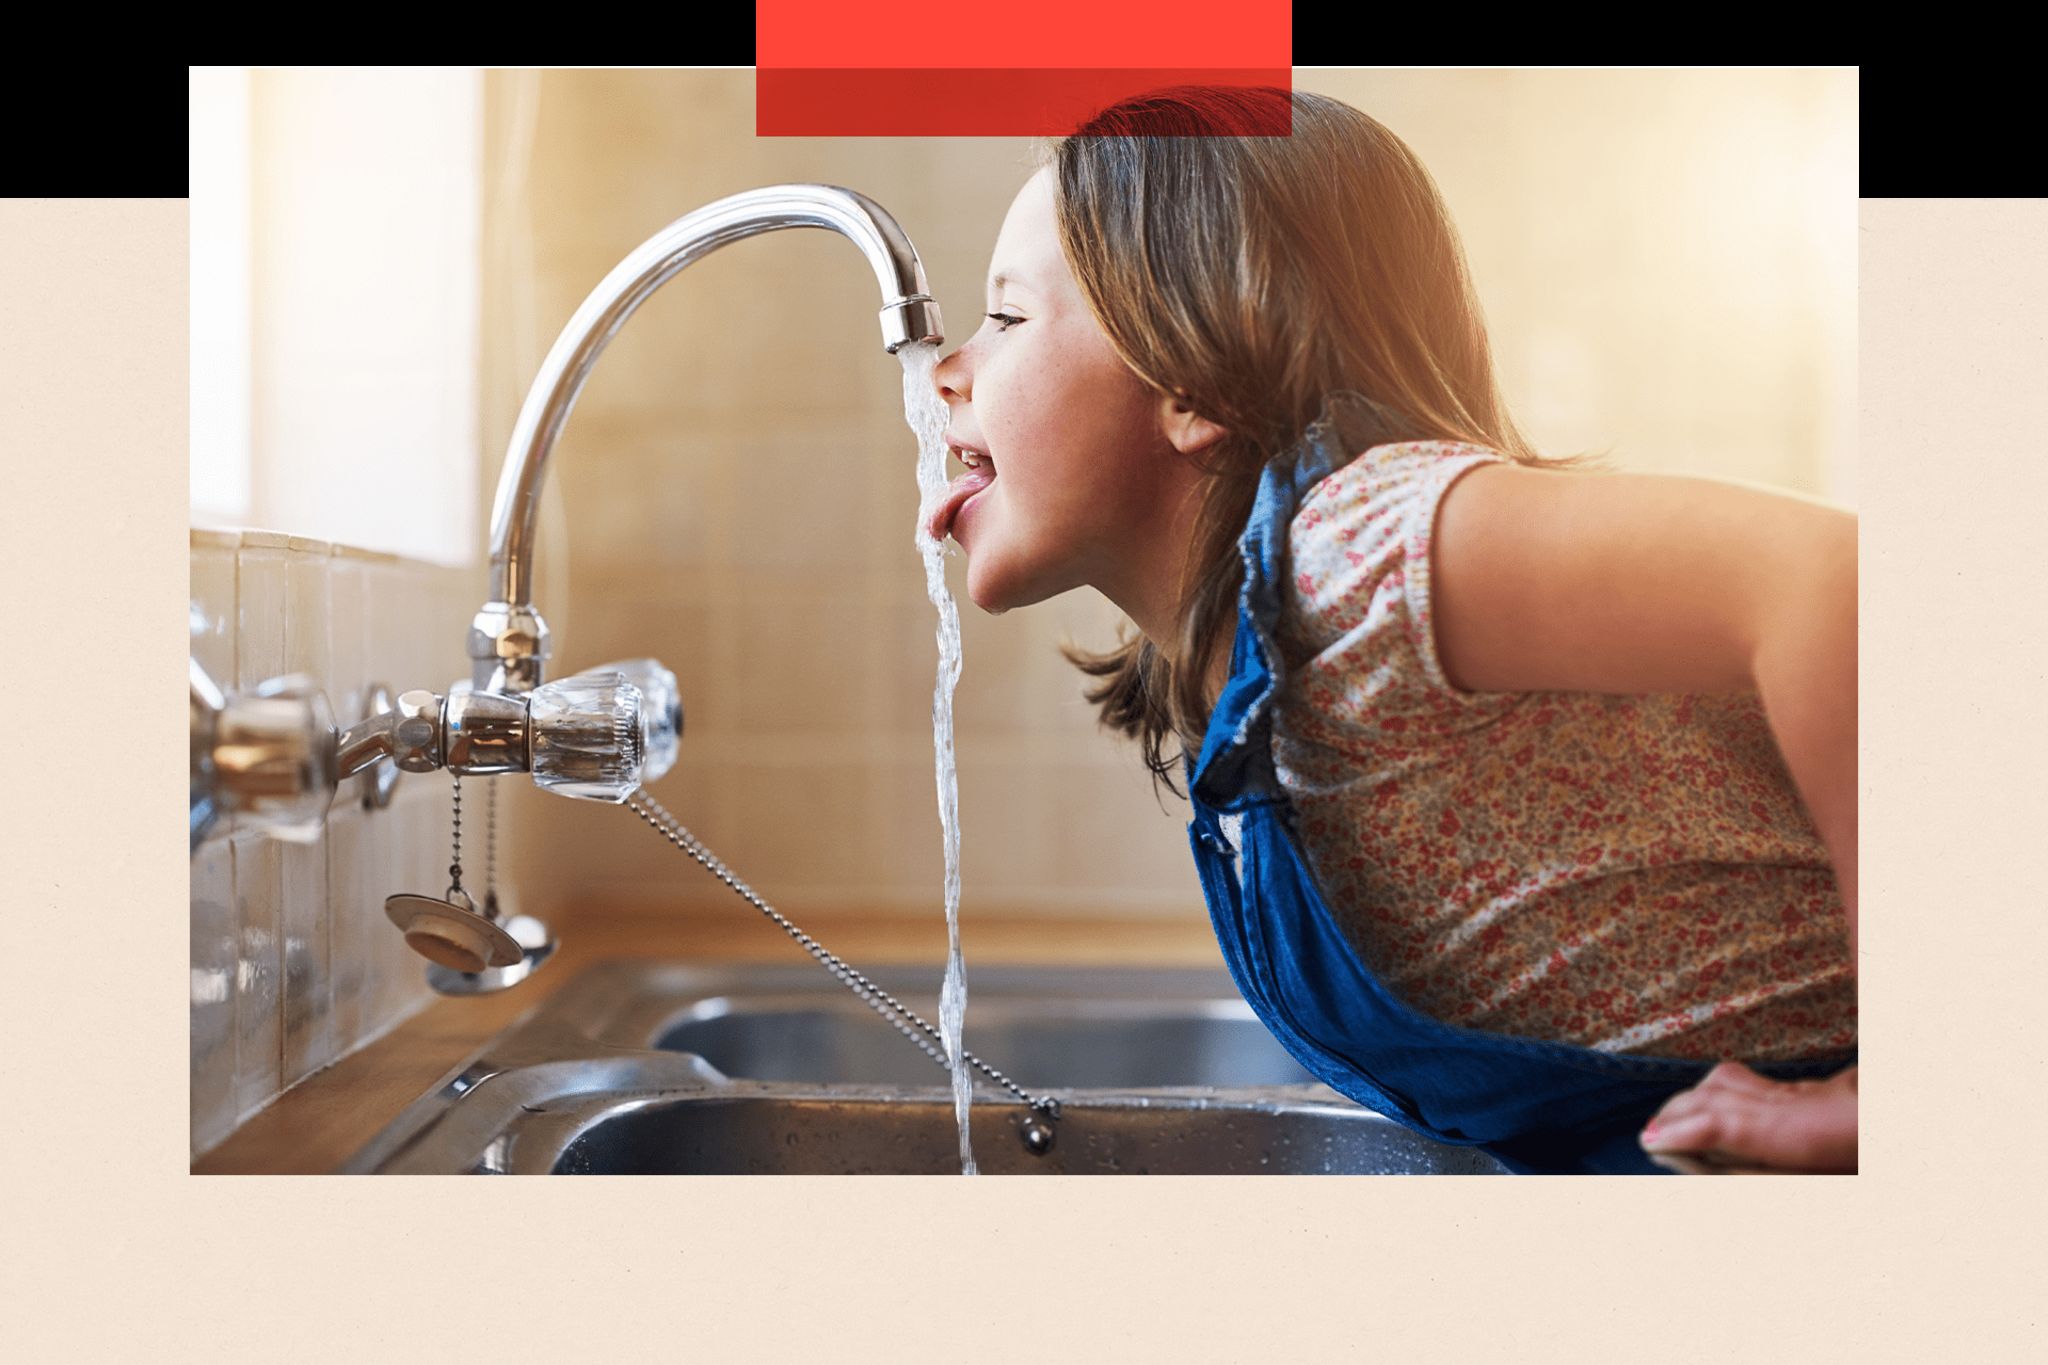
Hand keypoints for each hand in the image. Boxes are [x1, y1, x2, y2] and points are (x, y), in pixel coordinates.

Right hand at [1639, 1060, 1856, 1173]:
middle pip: (1721, 1098)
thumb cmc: (1864, 1149)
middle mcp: (1798, 1107)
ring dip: (1692, 1100)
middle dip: (1677, 1115)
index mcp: (1805, 1132)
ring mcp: (1803, 1095)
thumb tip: (1705, 1162)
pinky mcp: (1809, 1091)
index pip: (1729, 1124)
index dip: (1686, 1131)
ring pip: (1731, 1083)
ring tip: (1666, 1121)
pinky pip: (1751, 1082)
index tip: (1652, 1142)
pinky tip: (1708, 1099)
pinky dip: (1718, 1091)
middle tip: (1648, 1137)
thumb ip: (1762, 1167)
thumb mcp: (1821, 1172)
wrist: (1919, 1123)